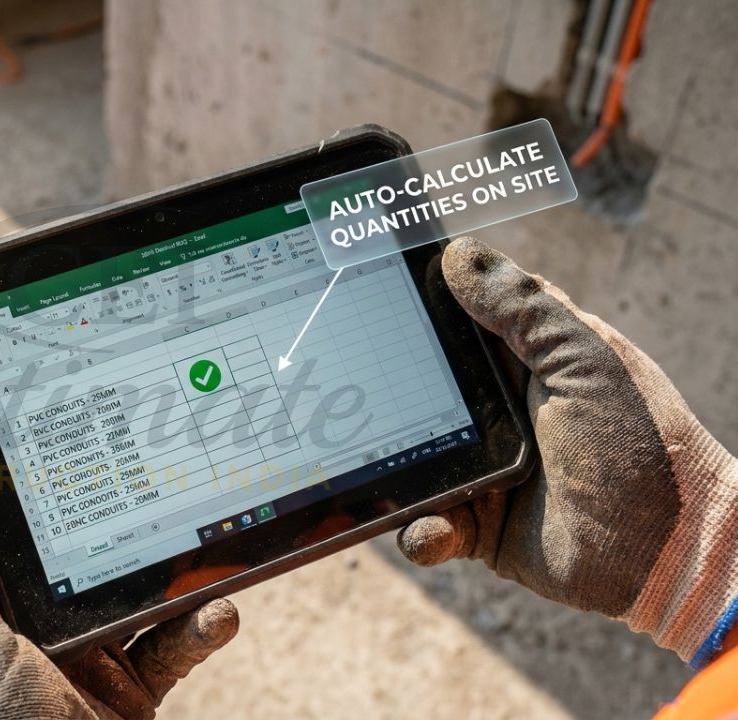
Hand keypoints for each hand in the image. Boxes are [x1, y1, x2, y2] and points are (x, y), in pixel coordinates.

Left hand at [0, 462, 238, 718]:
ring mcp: (73, 667)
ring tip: (199, 543)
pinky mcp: (122, 695)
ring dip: (166, 573)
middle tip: (143, 465)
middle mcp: (16, 637)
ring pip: (124, 596)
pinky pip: (166, 650)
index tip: (38, 423)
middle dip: (103, 516)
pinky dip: (196, 631)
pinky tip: (220, 614)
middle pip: (61, 553)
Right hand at [397, 237, 737, 665]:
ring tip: (380, 468)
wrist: (668, 552)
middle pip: (421, 391)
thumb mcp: (585, 361)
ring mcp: (482, 471)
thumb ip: (524, 308)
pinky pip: (428, 527)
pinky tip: (431, 528)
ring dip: (393, 468)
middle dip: (387, 392)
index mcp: (525, 363)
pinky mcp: (477, 529)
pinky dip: (421, 530)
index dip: (420, 308)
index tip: (370, 292)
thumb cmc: (641, 444)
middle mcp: (497, 413)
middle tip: (351, 383)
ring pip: (412, 459)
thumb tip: (458, 255)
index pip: (461, 322)